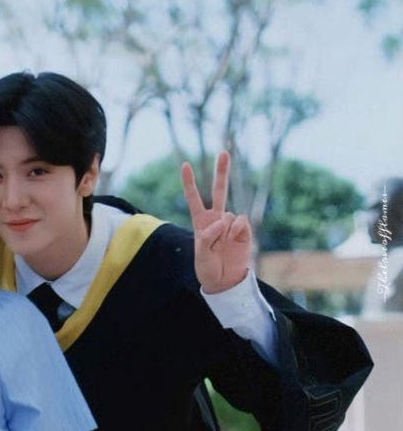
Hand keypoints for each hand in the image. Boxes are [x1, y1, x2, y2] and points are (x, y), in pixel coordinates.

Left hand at [181, 151, 251, 293]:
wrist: (225, 280)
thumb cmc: (207, 268)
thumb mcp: (201, 254)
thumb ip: (208, 237)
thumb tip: (222, 221)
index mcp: (201, 221)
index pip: (194, 198)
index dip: (190, 182)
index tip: (185, 164)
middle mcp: (216, 218)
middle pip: (220, 190)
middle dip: (222, 171)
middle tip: (224, 150)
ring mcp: (231, 223)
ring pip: (229, 214)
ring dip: (224, 230)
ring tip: (222, 245)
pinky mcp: (244, 230)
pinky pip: (240, 222)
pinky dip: (236, 231)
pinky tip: (233, 242)